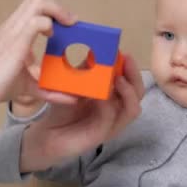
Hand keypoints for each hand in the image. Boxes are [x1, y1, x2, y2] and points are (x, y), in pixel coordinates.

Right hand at [0, 0, 77, 109]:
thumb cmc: (0, 84)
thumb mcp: (30, 83)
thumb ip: (49, 88)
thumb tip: (71, 98)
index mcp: (15, 31)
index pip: (33, 3)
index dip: (52, 9)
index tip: (64, 25)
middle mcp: (14, 26)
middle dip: (58, 7)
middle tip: (68, 24)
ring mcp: (14, 31)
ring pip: (39, 2)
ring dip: (56, 11)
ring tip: (65, 26)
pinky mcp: (16, 42)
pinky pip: (36, 22)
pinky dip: (48, 25)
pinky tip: (51, 37)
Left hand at [19, 55, 144, 171]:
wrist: (48, 133)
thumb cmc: (63, 109)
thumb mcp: (73, 85)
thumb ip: (84, 71)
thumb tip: (93, 51)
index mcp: (114, 97)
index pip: (132, 81)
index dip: (131, 68)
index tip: (123, 53)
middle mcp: (117, 110)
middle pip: (138, 94)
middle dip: (134, 76)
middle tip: (126, 62)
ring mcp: (112, 124)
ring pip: (132, 109)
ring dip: (127, 92)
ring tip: (117, 79)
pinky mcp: (102, 135)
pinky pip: (111, 119)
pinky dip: (108, 105)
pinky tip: (100, 96)